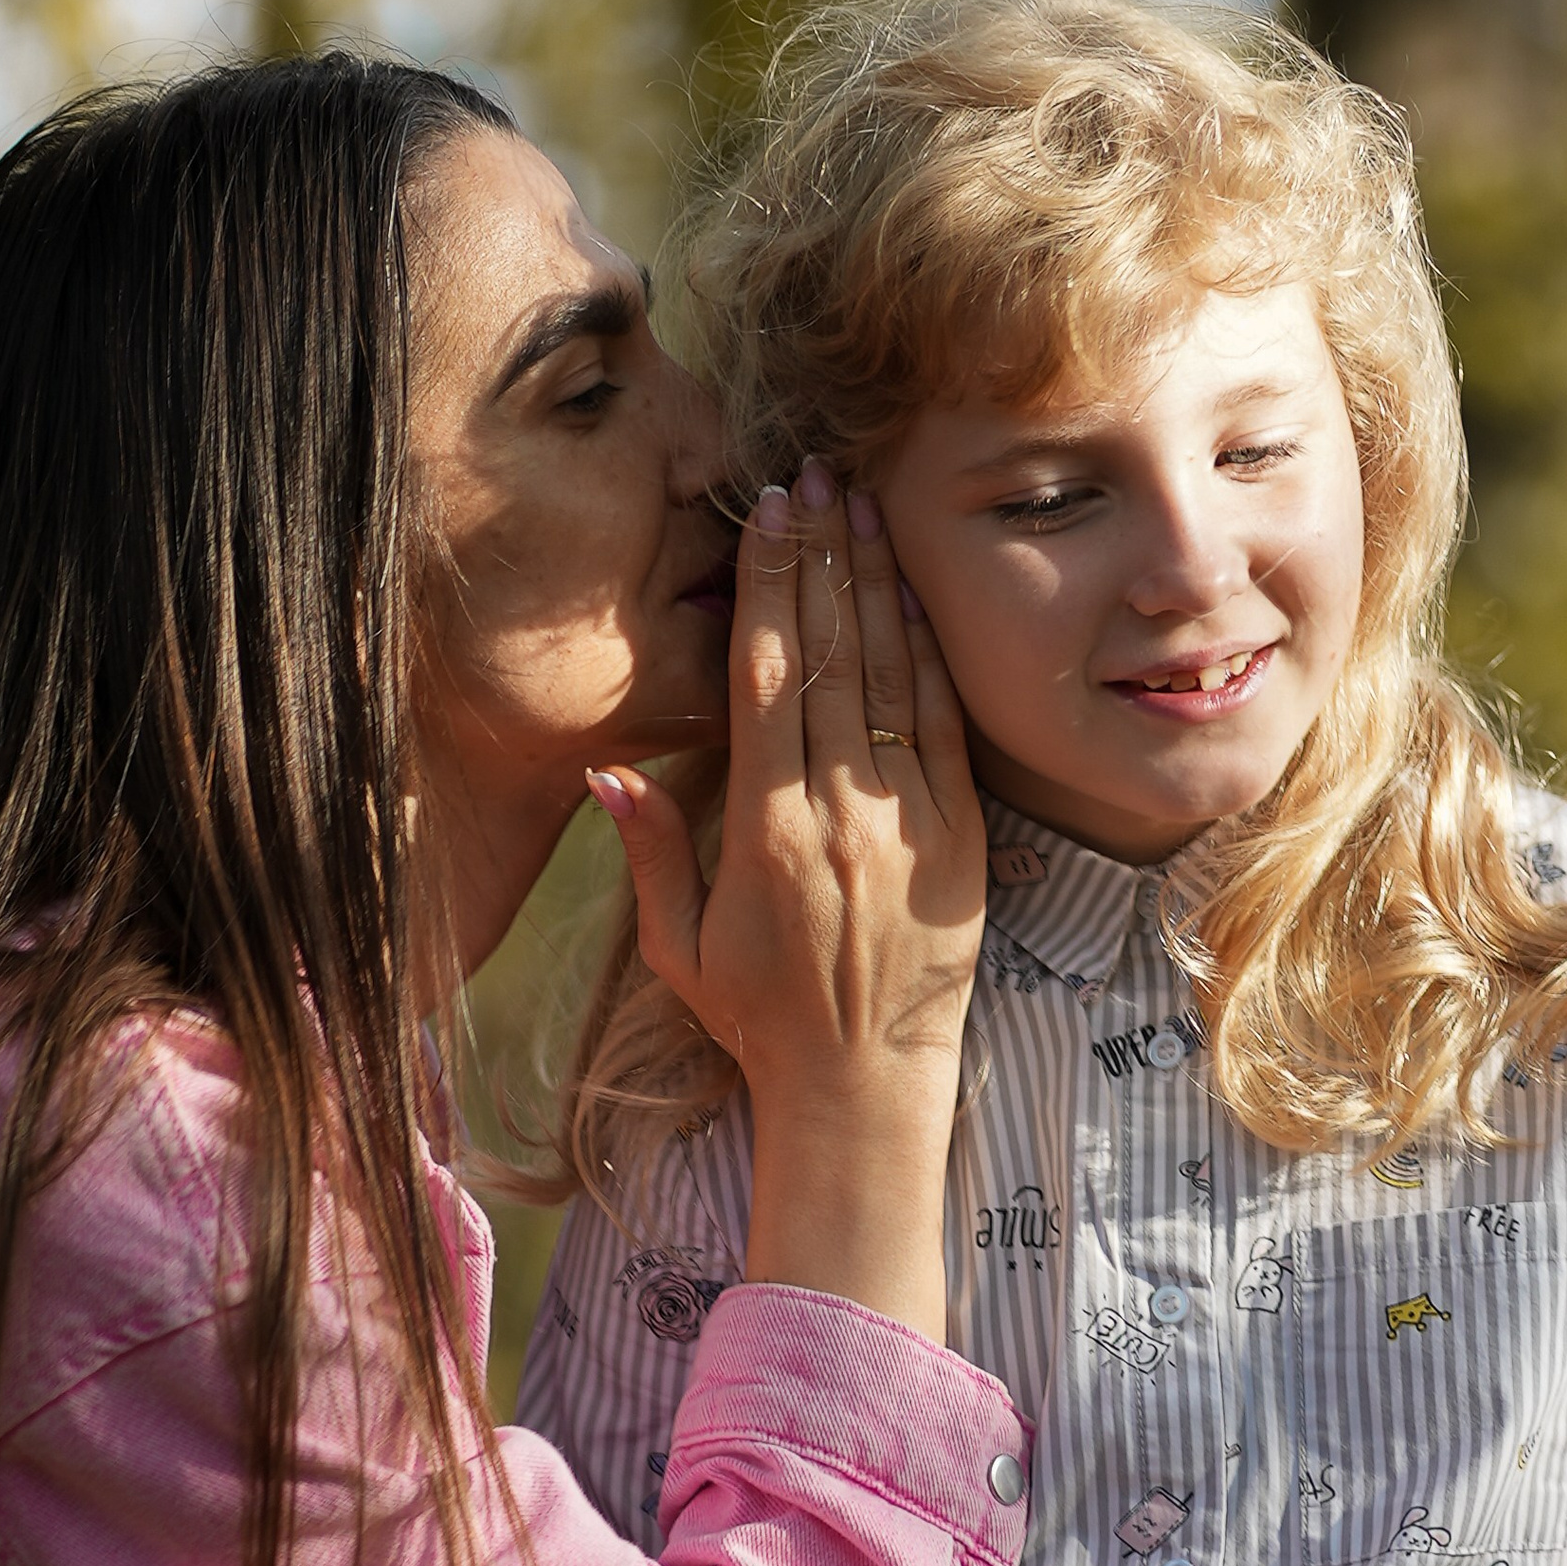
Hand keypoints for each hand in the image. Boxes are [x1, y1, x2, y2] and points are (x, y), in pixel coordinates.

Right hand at [586, 461, 982, 1336]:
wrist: (865, 1088)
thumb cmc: (760, 1018)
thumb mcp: (679, 945)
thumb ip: (646, 852)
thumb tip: (605, 768)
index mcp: (762, 830)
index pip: (763, 678)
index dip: (766, 587)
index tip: (765, 515)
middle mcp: (837, 814)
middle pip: (825, 654)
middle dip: (818, 556)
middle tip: (813, 476)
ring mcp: (905, 823)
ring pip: (886, 675)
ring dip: (872, 583)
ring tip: (861, 505)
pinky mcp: (961, 840)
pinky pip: (941, 728)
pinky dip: (927, 656)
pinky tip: (912, 597)